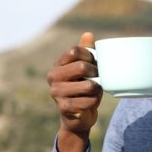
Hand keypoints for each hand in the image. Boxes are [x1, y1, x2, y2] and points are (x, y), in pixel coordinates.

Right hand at [47, 32, 102, 151]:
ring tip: (94, 91)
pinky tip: (91, 102)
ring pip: (88, 85)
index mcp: (58, 64)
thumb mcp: (86, 69)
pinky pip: (88, 100)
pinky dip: (94, 101)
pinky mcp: (63, 107)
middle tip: (98, 78)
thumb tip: (88, 34)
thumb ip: (86, 51)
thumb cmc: (84, 88)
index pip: (75, 50)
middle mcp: (53, 76)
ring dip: (96, 89)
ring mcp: (56, 92)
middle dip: (95, 73)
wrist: (79, 117)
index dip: (89, 56)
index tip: (94, 63)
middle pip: (81, 66)